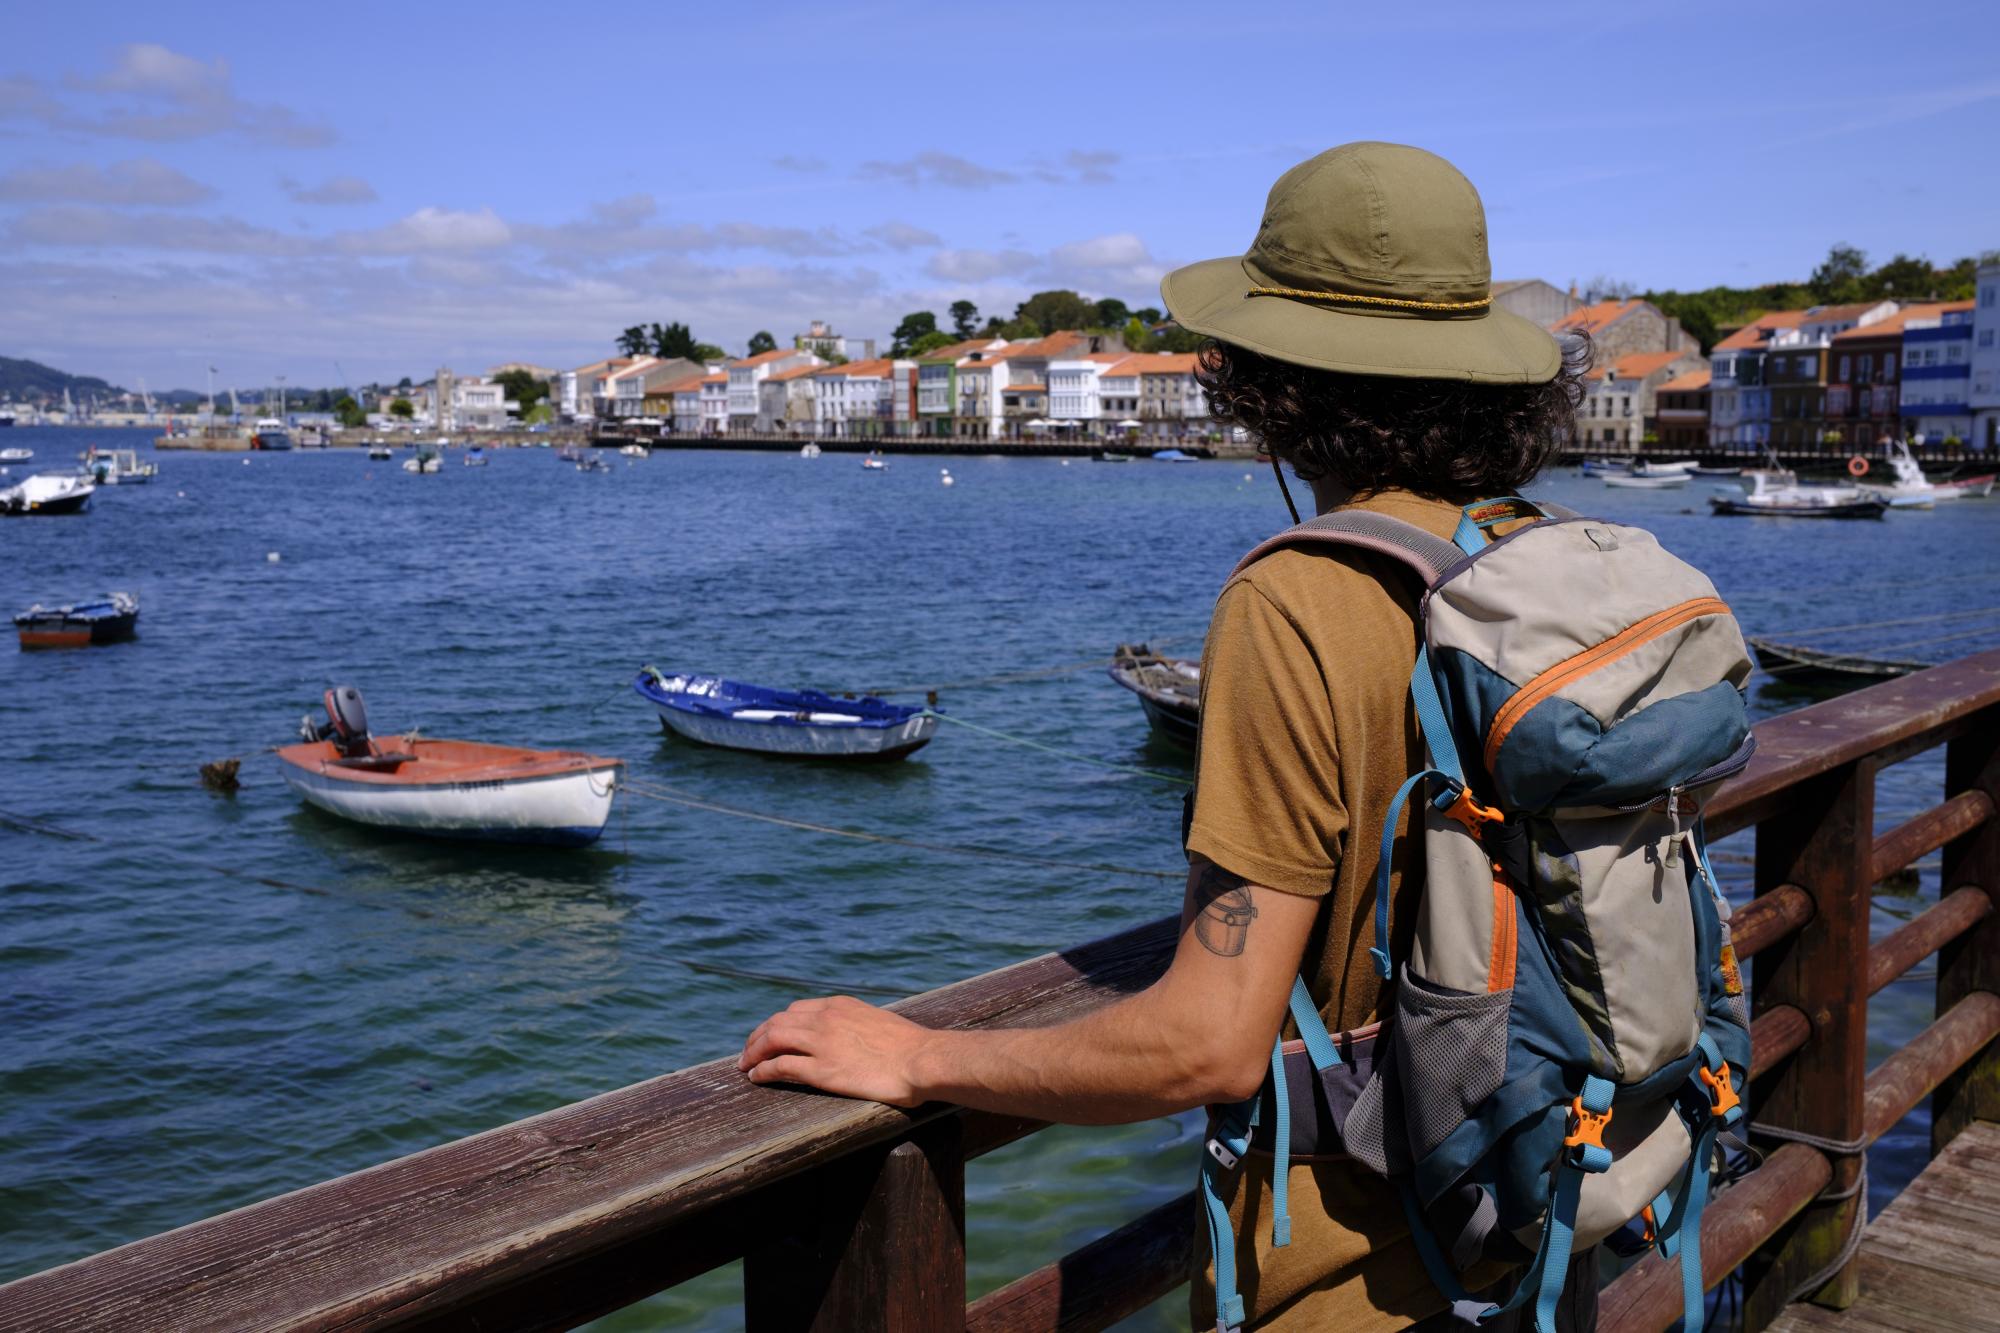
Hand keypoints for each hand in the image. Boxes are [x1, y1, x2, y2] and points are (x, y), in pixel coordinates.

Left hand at [739, 996, 933, 1106]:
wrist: (922, 1059)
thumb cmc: (911, 1046)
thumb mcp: (878, 1022)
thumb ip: (858, 1026)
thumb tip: (854, 1038)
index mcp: (840, 1005)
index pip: (796, 1010)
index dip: (777, 1023)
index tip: (770, 1036)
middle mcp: (826, 1018)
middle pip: (778, 1021)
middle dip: (758, 1036)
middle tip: (748, 1052)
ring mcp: (822, 1043)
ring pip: (773, 1039)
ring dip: (753, 1052)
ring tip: (745, 1065)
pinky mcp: (822, 1069)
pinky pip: (780, 1066)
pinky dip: (763, 1070)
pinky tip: (756, 1077)